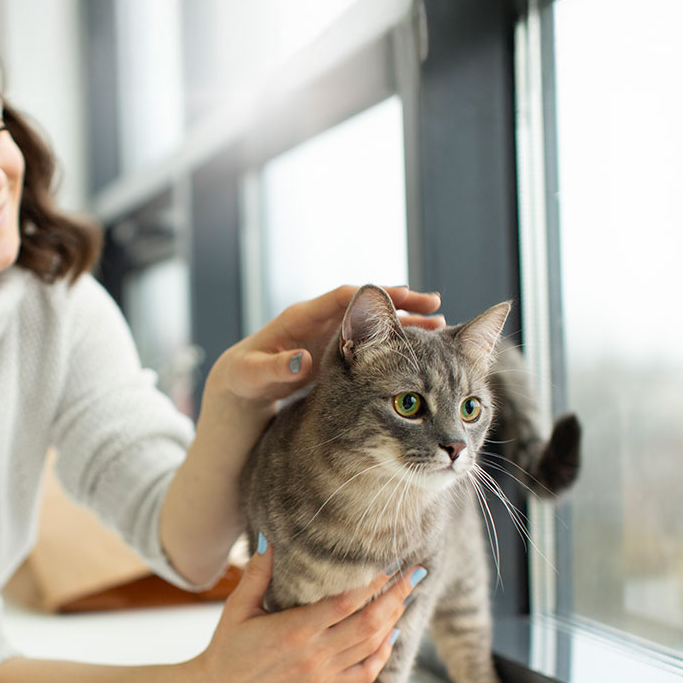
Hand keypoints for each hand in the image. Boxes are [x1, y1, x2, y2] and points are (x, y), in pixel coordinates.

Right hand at [187, 543, 420, 682]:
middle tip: (415, 575)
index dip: (372, 584)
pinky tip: (391, 634)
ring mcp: (322, 674)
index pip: (345, 604)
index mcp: (294, 631)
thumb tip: (269, 538)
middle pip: (369, 624)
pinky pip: (365, 672)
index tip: (389, 565)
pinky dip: (383, 653)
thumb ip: (258, 572)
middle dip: (396, 597)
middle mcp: (314, 655)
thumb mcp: (238, 606)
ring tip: (406, 596)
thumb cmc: (228, 646)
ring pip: (372, 647)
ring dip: (394, 620)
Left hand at [204, 284, 442, 408]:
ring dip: (405, 323)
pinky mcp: (341, 353)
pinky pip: (375, 342)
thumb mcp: (253, 376)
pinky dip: (398, 343)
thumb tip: (302, 361)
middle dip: (400, 303)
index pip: (342, 298)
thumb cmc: (244, 379)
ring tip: (440, 325)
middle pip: (367, 305)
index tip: (401, 296)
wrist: (242, 387)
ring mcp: (333, 335)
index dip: (372, 296)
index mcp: (301, 318)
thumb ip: (277, 368)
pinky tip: (423, 348)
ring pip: (376, 323)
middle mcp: (322, 321)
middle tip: (434, 305)